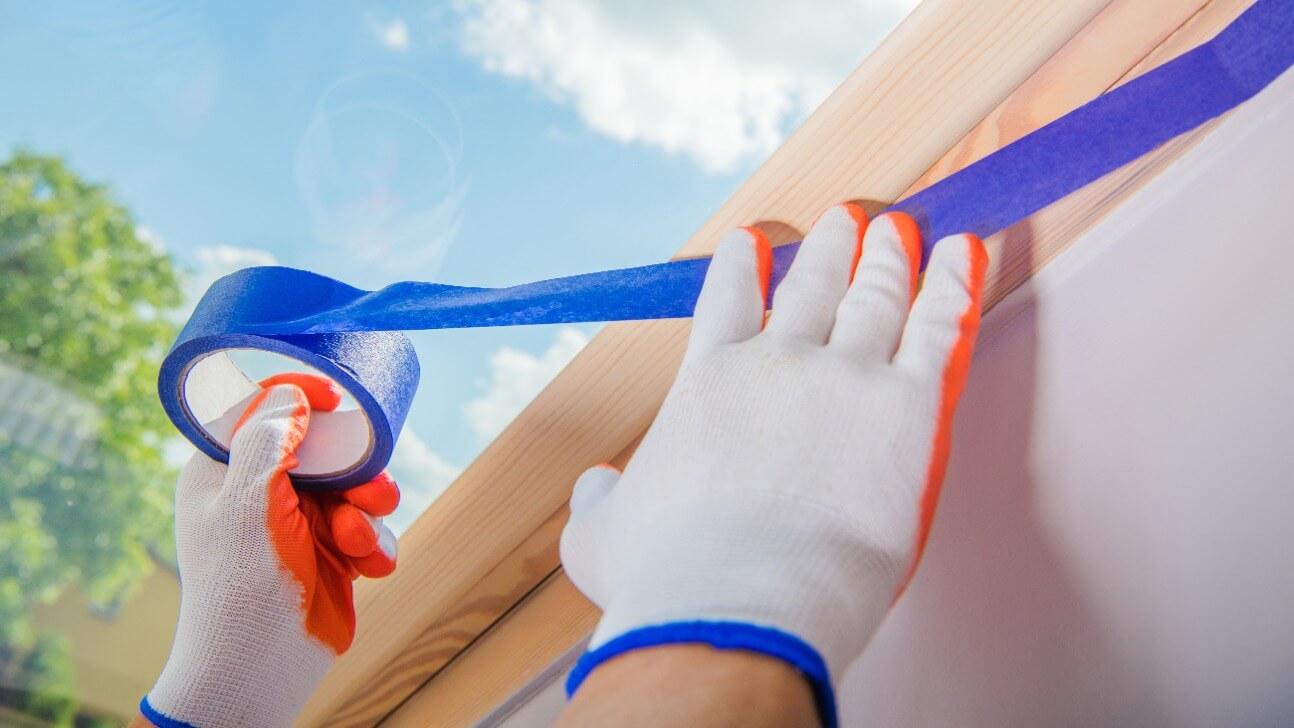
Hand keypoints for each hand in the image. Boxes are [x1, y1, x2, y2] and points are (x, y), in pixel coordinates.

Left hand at [142, 373, 398, 727]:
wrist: (261, 668)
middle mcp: (262, 491)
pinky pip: (371, 529)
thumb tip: (291, 394)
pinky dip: (376, 547)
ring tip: (357, 543)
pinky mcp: (333, 554)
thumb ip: (268, 438)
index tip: (336, 399)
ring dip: (367, 513)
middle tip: (367, 489)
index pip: (262, 408)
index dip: (300, 396)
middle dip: (355, 469)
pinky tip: (368, 569)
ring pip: (356, 487)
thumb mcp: (246, 501)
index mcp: (225, 470)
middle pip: (326, 447)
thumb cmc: (240, 585)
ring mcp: (300, 523)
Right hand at [559, 204, 986, 724]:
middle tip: (843, 218)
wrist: (738, 602)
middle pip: (811, 284)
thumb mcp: (598, 536)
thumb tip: (598, 485)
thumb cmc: (664, 578)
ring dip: (889, 255)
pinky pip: (941, 327)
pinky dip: (954, 282)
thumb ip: (598, 499)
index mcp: (707, 381)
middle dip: (828, 245)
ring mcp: (847, 378)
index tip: (750, 240)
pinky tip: (964, 251)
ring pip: (876, 295)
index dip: (739, 265)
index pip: (725, 301)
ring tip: (899, 228)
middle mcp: (778, 363)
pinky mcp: (909, 408)